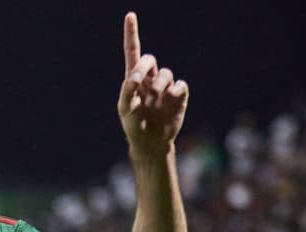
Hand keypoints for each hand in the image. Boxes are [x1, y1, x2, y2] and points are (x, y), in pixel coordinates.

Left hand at [117, 12, 188, 156]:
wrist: (150, 142)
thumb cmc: (134, 126)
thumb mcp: (125, 110)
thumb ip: (126, 91)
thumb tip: (134, 77)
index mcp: (133, 79)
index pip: (132, 52)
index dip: (131, 33)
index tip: (130, 15)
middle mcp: (150, 78)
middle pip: (150, 59)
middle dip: (145, 67)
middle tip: (139, 82)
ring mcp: (165, 86)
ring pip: (166, 73)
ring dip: (159, 86)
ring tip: (154, 102)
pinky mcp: (179, 95)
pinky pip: (180, 85)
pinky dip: (175, 91)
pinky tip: (170, 100)